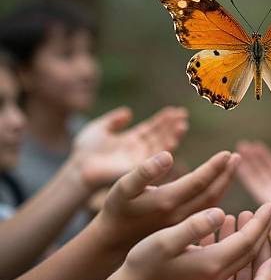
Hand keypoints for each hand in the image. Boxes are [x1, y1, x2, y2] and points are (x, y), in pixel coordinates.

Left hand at [73, 106, 187, 189]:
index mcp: (131, 140)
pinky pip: (155, 159)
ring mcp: (139, 159)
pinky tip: (173, 140)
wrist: (78, 168)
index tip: (175, 111)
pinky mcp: (138, 168)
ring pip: (160, 146)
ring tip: (183, 125)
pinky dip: (166, 150)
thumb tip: (128, 112)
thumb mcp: (99, 128)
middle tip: (183, 115)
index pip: (151, 128)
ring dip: (172, 136)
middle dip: (172, 126)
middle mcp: (138, 150)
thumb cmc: (85, 150)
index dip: (163, 120)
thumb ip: (113, 120)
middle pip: (159, 136)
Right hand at [93, 149, 238, 252]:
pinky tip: (222, 191)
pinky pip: (210, 218)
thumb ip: (144, 172)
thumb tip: (168, 155)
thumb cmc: (116, 212)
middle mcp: (181, 218)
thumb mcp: (122, 190)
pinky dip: (218, 200)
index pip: (199, 183)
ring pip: (213, 206)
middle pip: (212, 194)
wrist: (112, 245)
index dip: (215, 166)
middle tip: (237, 157)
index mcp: (167, 204)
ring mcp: (186, 231)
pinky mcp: (188, 238)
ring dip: (224, 185)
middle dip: (225, 174)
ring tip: (232, 168)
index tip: (228, 152)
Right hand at [120, 204, 270, 279]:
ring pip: (239, 257)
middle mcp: (217, 276)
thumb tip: (221, 212)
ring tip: (250, 216)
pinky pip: (227, 261)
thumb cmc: (142, 267)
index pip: (248, 240)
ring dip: (249, 236)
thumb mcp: (164, 243)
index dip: (261, 221)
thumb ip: (194, 228)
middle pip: (250, 250)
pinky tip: (227, 231)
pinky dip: (233, 245)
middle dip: (262, 229)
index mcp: (212, 264)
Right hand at [170, 211, 270, 279]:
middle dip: (246, 233)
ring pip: (226, 257)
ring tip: (227, 215)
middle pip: (244, 255)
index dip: (265, 237)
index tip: (266, 216)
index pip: (264, 259)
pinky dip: (207, 248)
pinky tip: (205, 232)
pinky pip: (206, 264)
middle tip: (245, 210)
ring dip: (227, 237)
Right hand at [237, 141, 270, 213]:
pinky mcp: (262, 198)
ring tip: (239, 148)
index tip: (256, 145)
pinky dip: (245, 173)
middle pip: (261, 171)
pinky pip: (252, 183)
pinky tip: (238, 164)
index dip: (265, 157)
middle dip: (252, 158)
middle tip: (242, 144)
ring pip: (255, 175)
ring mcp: (268, 194)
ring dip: (247, 163)